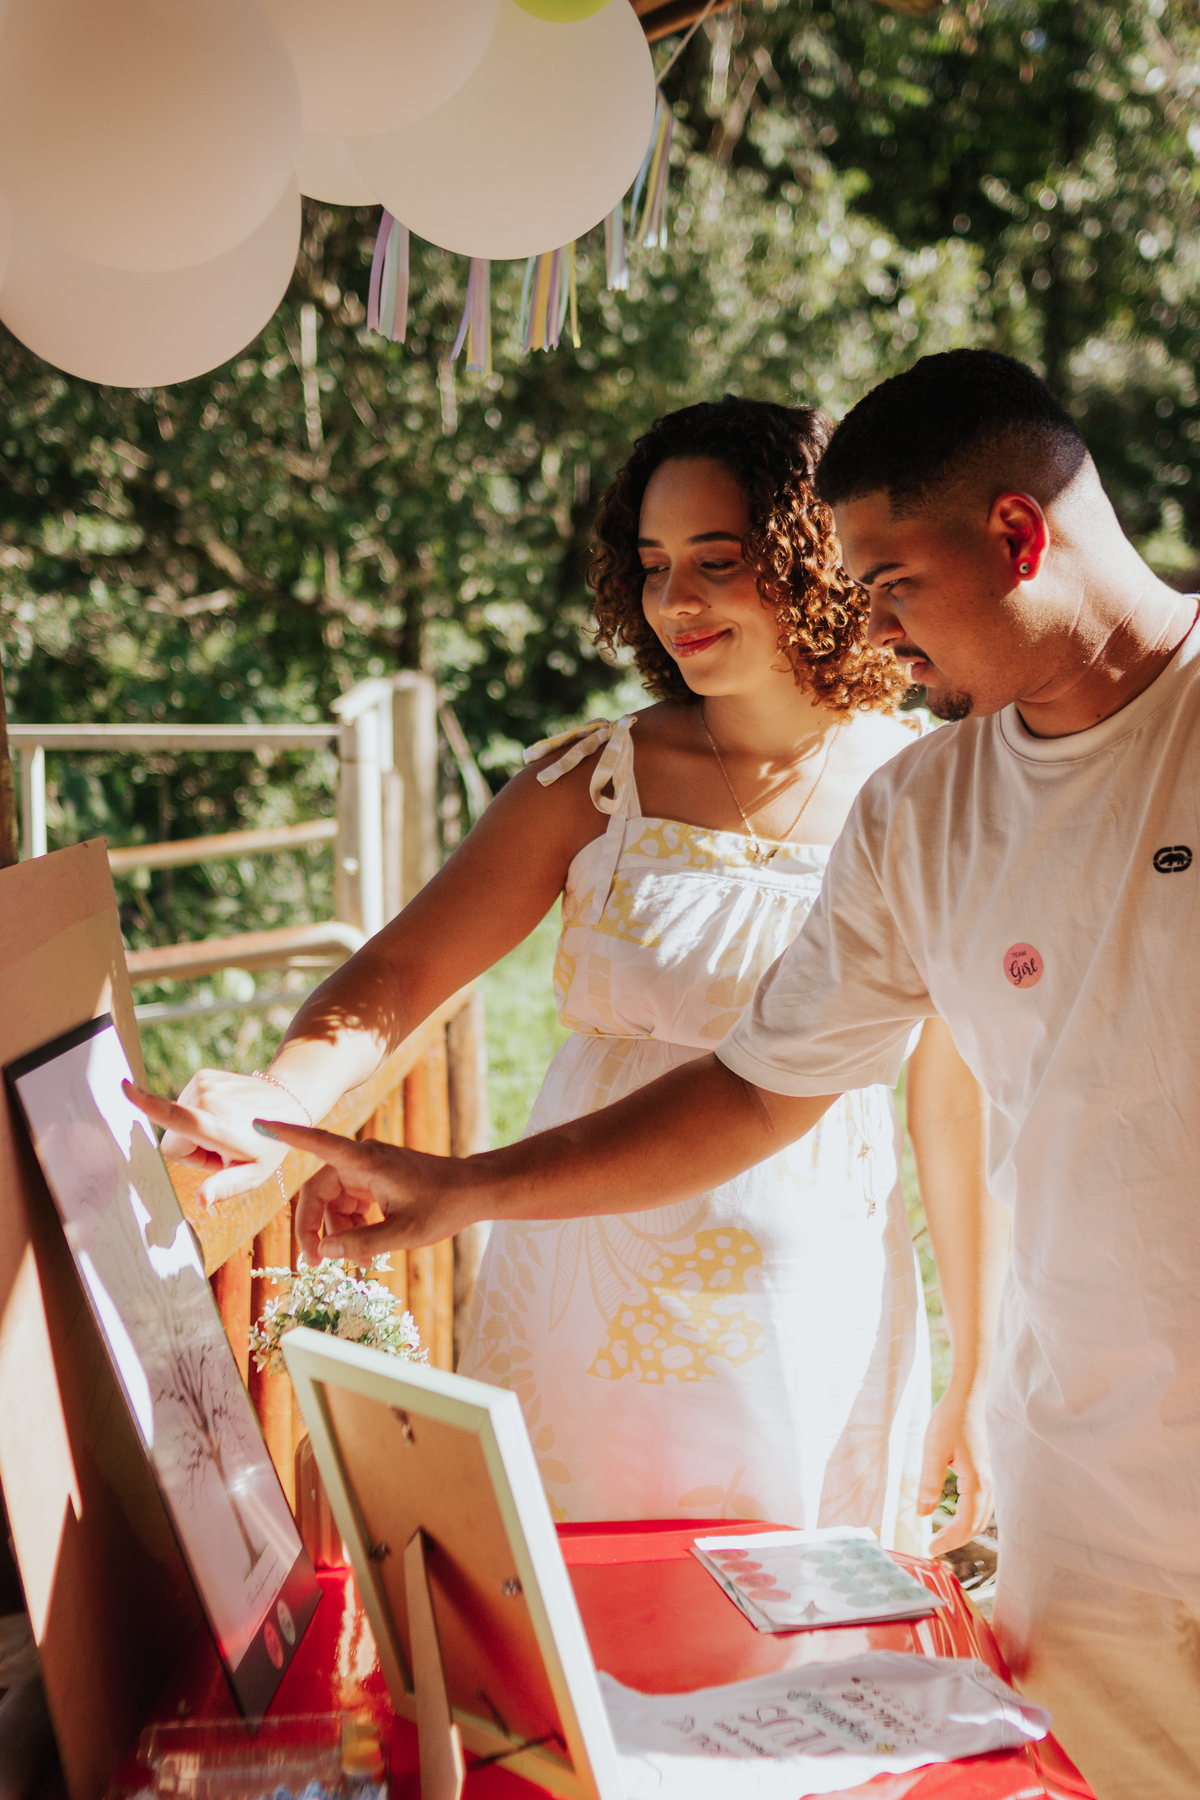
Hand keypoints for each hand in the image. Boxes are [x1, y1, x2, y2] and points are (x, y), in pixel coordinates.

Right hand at [122, 1071, 307, 1205]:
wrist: (286, 1102)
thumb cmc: (268, 1144)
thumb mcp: (253, 1174)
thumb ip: (224, 1188)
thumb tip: (201, 1201)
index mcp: (215, 1125)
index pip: (174, 1117)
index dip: (146, 1105)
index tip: (124, 1088)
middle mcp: (205, 1099)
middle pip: (172, 1141)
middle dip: (191, 1151)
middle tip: (223, 1151)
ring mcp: (203, 1084)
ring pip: (177, 1124)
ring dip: (196, 1133)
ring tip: (226, 1132)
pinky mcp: (202, 1076)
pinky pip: (185, 1106)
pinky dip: (199, 1116)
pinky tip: (224, 1117)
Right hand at [252, 1118, 482, 1262]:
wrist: (473, 1192)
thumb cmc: (444, 1206)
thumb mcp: (404, 1234)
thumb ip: (362, 1243)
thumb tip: (324, 1250)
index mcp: (365, 1161)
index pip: (319, 1143)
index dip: (287, 1135)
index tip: (261, 1123)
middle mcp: (362, 1159)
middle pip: (318, 1191)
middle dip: (313, 1228)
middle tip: (314, 1263)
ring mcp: (368, 1169)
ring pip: (333, 1202)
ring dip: (336, 1232)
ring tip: (355, 1262)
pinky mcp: (375, 1180)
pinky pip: (349, 1203)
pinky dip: (351, 1226)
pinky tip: (364, 1250)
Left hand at [918, 1384, 993, 1555]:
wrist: (968, 1397)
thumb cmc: (951, 1420)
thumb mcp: (933, 1450)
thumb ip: (929, 1484)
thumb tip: (923, 1514)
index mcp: (976, 1483)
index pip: (965, 1525)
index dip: (948, 1541)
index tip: (930, 1550)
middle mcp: (987, 1484)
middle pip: (976, 1525)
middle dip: (957, 1541)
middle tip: (934, 1549)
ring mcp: (989, 1478)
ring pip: (981, 1516)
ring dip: (965, 1531)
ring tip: (944, 1537)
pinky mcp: (985, 1471)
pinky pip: (982, 1504)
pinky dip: (970, 1517)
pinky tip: (957, 1515)